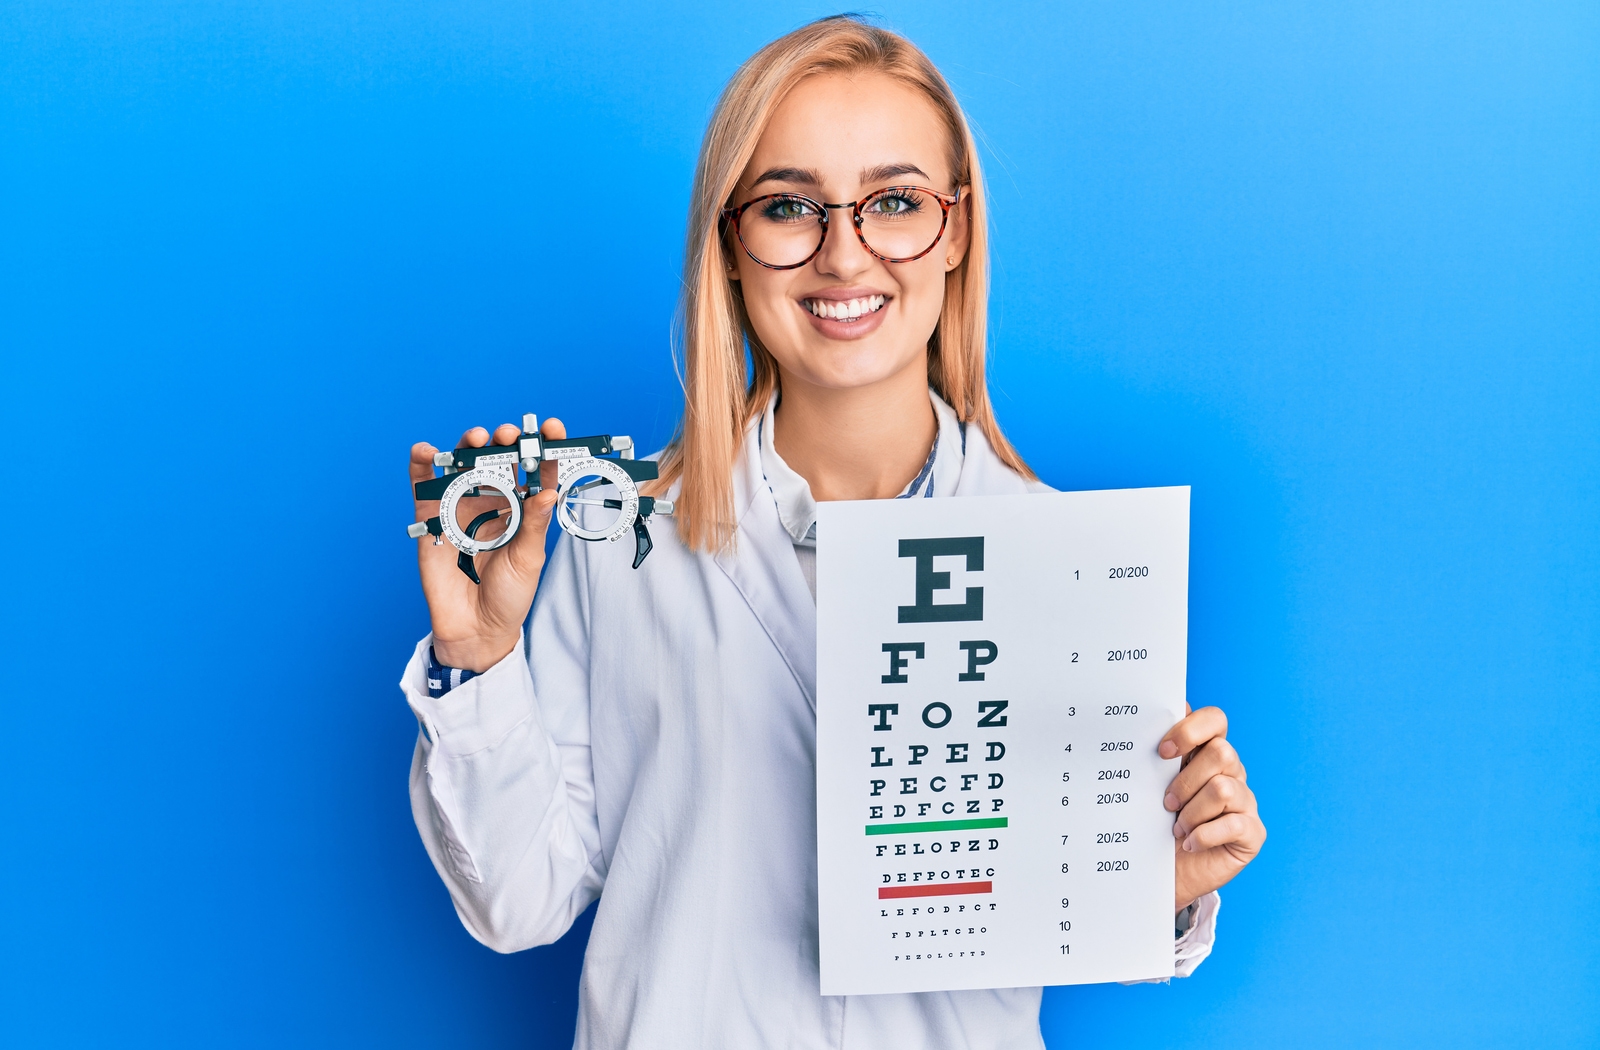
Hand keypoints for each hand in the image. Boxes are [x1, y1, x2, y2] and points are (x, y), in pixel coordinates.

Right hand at [408, 418, 566, 671]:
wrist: (476, 628)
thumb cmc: (509, 595)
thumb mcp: (528, 559)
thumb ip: (534, 524)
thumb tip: (548, 492)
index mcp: (522, 508)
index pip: (535, 470)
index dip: (544, 447)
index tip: (551, 428)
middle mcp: (493, 501)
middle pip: (498, 459)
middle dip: (504, 441)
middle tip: (509, 435)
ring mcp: (461, 507)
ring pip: (462, 465)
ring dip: (467, 445)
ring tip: (476, 438)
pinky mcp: (433, 519)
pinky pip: (424, 487)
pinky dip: (421, 466)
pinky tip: (424, 451)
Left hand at [1160, 706, 1265, 913]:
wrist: (1167, 871)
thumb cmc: (1158, 824)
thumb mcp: (1153, 788)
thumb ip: (1157, 757)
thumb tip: (1143, 722)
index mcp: (1207, 753)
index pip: (1214, 720)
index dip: (1191, 730)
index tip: (1163, 752)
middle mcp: (1231, 773)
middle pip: (1222, 753)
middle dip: (1186, 781)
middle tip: (1166, 803)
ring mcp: (1245, 802)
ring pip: (1223, 788)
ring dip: (1192, 812)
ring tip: (1177, 828)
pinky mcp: (1253, 832)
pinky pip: (1234, 824)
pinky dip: (1204, 835)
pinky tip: (1190, 843)